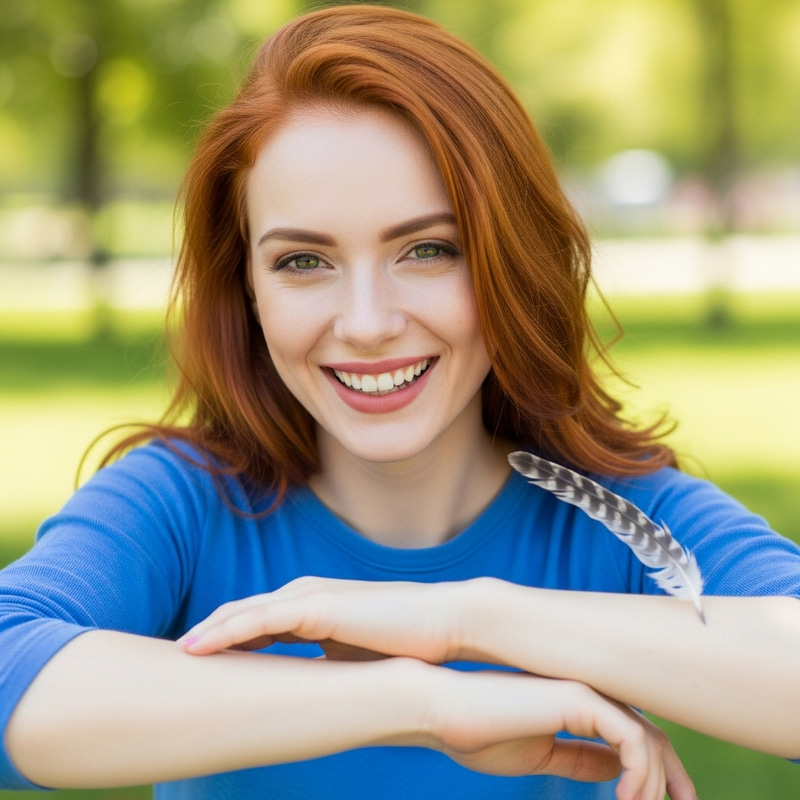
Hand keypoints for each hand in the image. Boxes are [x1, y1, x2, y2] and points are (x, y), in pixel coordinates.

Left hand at [180, 576, 461, 661]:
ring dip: (205, 632)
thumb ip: (327, 659)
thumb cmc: (406, 641)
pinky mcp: (316, 608)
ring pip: (241, 613)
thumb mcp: (354, 653)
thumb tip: (311, 684)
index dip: (225, 637)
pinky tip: (196, 647)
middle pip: (240, 612)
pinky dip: (224, 631)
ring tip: (175, 653)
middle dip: (206, 632)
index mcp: (312, 606)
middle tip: (171, 657)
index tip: (196, 660)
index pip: (256, 620)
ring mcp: (308, 598)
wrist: (446, 623)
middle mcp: (304, 595)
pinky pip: (258, 620)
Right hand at [432, 670, 694, 799]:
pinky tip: (625, 799)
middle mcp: (589, 693)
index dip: (661, 772)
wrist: (443, 710)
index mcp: (579, 705)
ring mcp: (585, 691)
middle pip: (653, 735)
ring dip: (655, 784)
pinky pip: (631, 737)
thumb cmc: (481, 732)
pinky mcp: (577, 698)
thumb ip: (579, 758)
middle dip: (676, 779)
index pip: (636, 735)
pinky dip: (641, 771)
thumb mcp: (541, 755)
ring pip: (648, 738)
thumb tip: (616, 773)